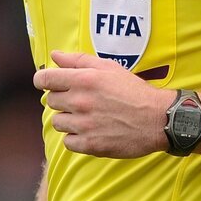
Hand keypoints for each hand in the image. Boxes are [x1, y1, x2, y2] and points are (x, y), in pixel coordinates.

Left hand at [33, 50, 172, 157]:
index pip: (44, 79)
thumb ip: (78, 60)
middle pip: (51, 101)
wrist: (157, 119)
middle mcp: (80, 102)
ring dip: (69, 119)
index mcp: (84, 80)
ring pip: (58, 122)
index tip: (48, 83)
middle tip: (81, 100)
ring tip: (88, 117)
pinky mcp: (90, 145)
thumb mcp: (109, 68)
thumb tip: (54, 55)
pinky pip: (68, 142)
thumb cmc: (134, 91)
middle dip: (62, 99)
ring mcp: (84, 125)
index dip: (43, 80)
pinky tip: (91, 131)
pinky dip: (76, 138)